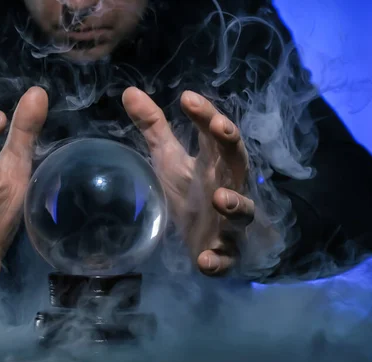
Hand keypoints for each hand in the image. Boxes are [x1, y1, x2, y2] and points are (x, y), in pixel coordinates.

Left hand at [123, 87, 255, 275]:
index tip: (187, 98)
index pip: (215, 133)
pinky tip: (205, 260)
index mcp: (215, 162)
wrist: (204, 238)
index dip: (205, 115)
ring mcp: (229, 221)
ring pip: (243, 211)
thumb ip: (154, 128)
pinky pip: (227, 257)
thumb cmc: (191, 190)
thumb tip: (129, 91)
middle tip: (222, 128)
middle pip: (238, 162)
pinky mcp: (225, 252)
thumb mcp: (170, 158)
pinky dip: (219, 260)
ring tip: (220, 198)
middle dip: (232, 145)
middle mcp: (229, 186)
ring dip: (235, 204)